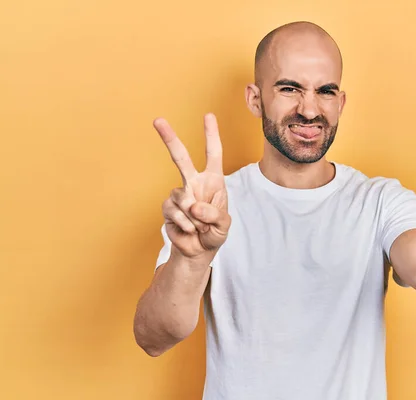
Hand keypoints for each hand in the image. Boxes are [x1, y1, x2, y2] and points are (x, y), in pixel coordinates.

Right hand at [154, 113, 230, 258]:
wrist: (198, 251)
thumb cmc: (215, 232)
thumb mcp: (224, 225)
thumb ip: (214, 214)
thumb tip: (193, 205)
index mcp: (213, 181)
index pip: (213, 154)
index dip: (211, 135)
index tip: (208, 115)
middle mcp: (194, 183)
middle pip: (180, 158)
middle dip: (169, 138)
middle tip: (157, 120)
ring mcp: (179, 194)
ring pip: (182, 197)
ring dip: (195, 217)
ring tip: (200, 226)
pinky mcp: (168, 208)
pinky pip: (175, 212)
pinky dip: (185, 224)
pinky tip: (190, 230)